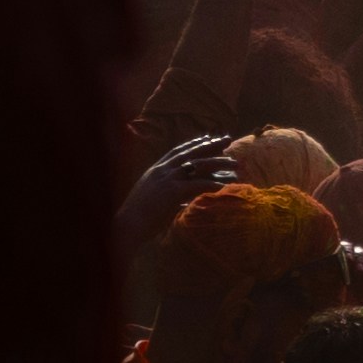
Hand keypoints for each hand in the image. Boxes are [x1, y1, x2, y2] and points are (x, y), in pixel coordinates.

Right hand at [115, 134, 242, 258]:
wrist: (126, 225)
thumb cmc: (138, 216)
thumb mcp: (153, 197)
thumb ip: (168, 192)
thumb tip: (184, 198)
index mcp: (155, 170)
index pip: (177, 150)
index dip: (194, 143)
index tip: (209, 137)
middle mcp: (161, 170)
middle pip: (191, 153)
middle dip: (211, 144)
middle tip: (228, 138)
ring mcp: (166, 179)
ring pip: (198, 165)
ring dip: (219, 163)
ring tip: (236, 163)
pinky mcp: (171, 191)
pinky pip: (197, 185)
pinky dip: (212, 184)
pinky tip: (224, 185)